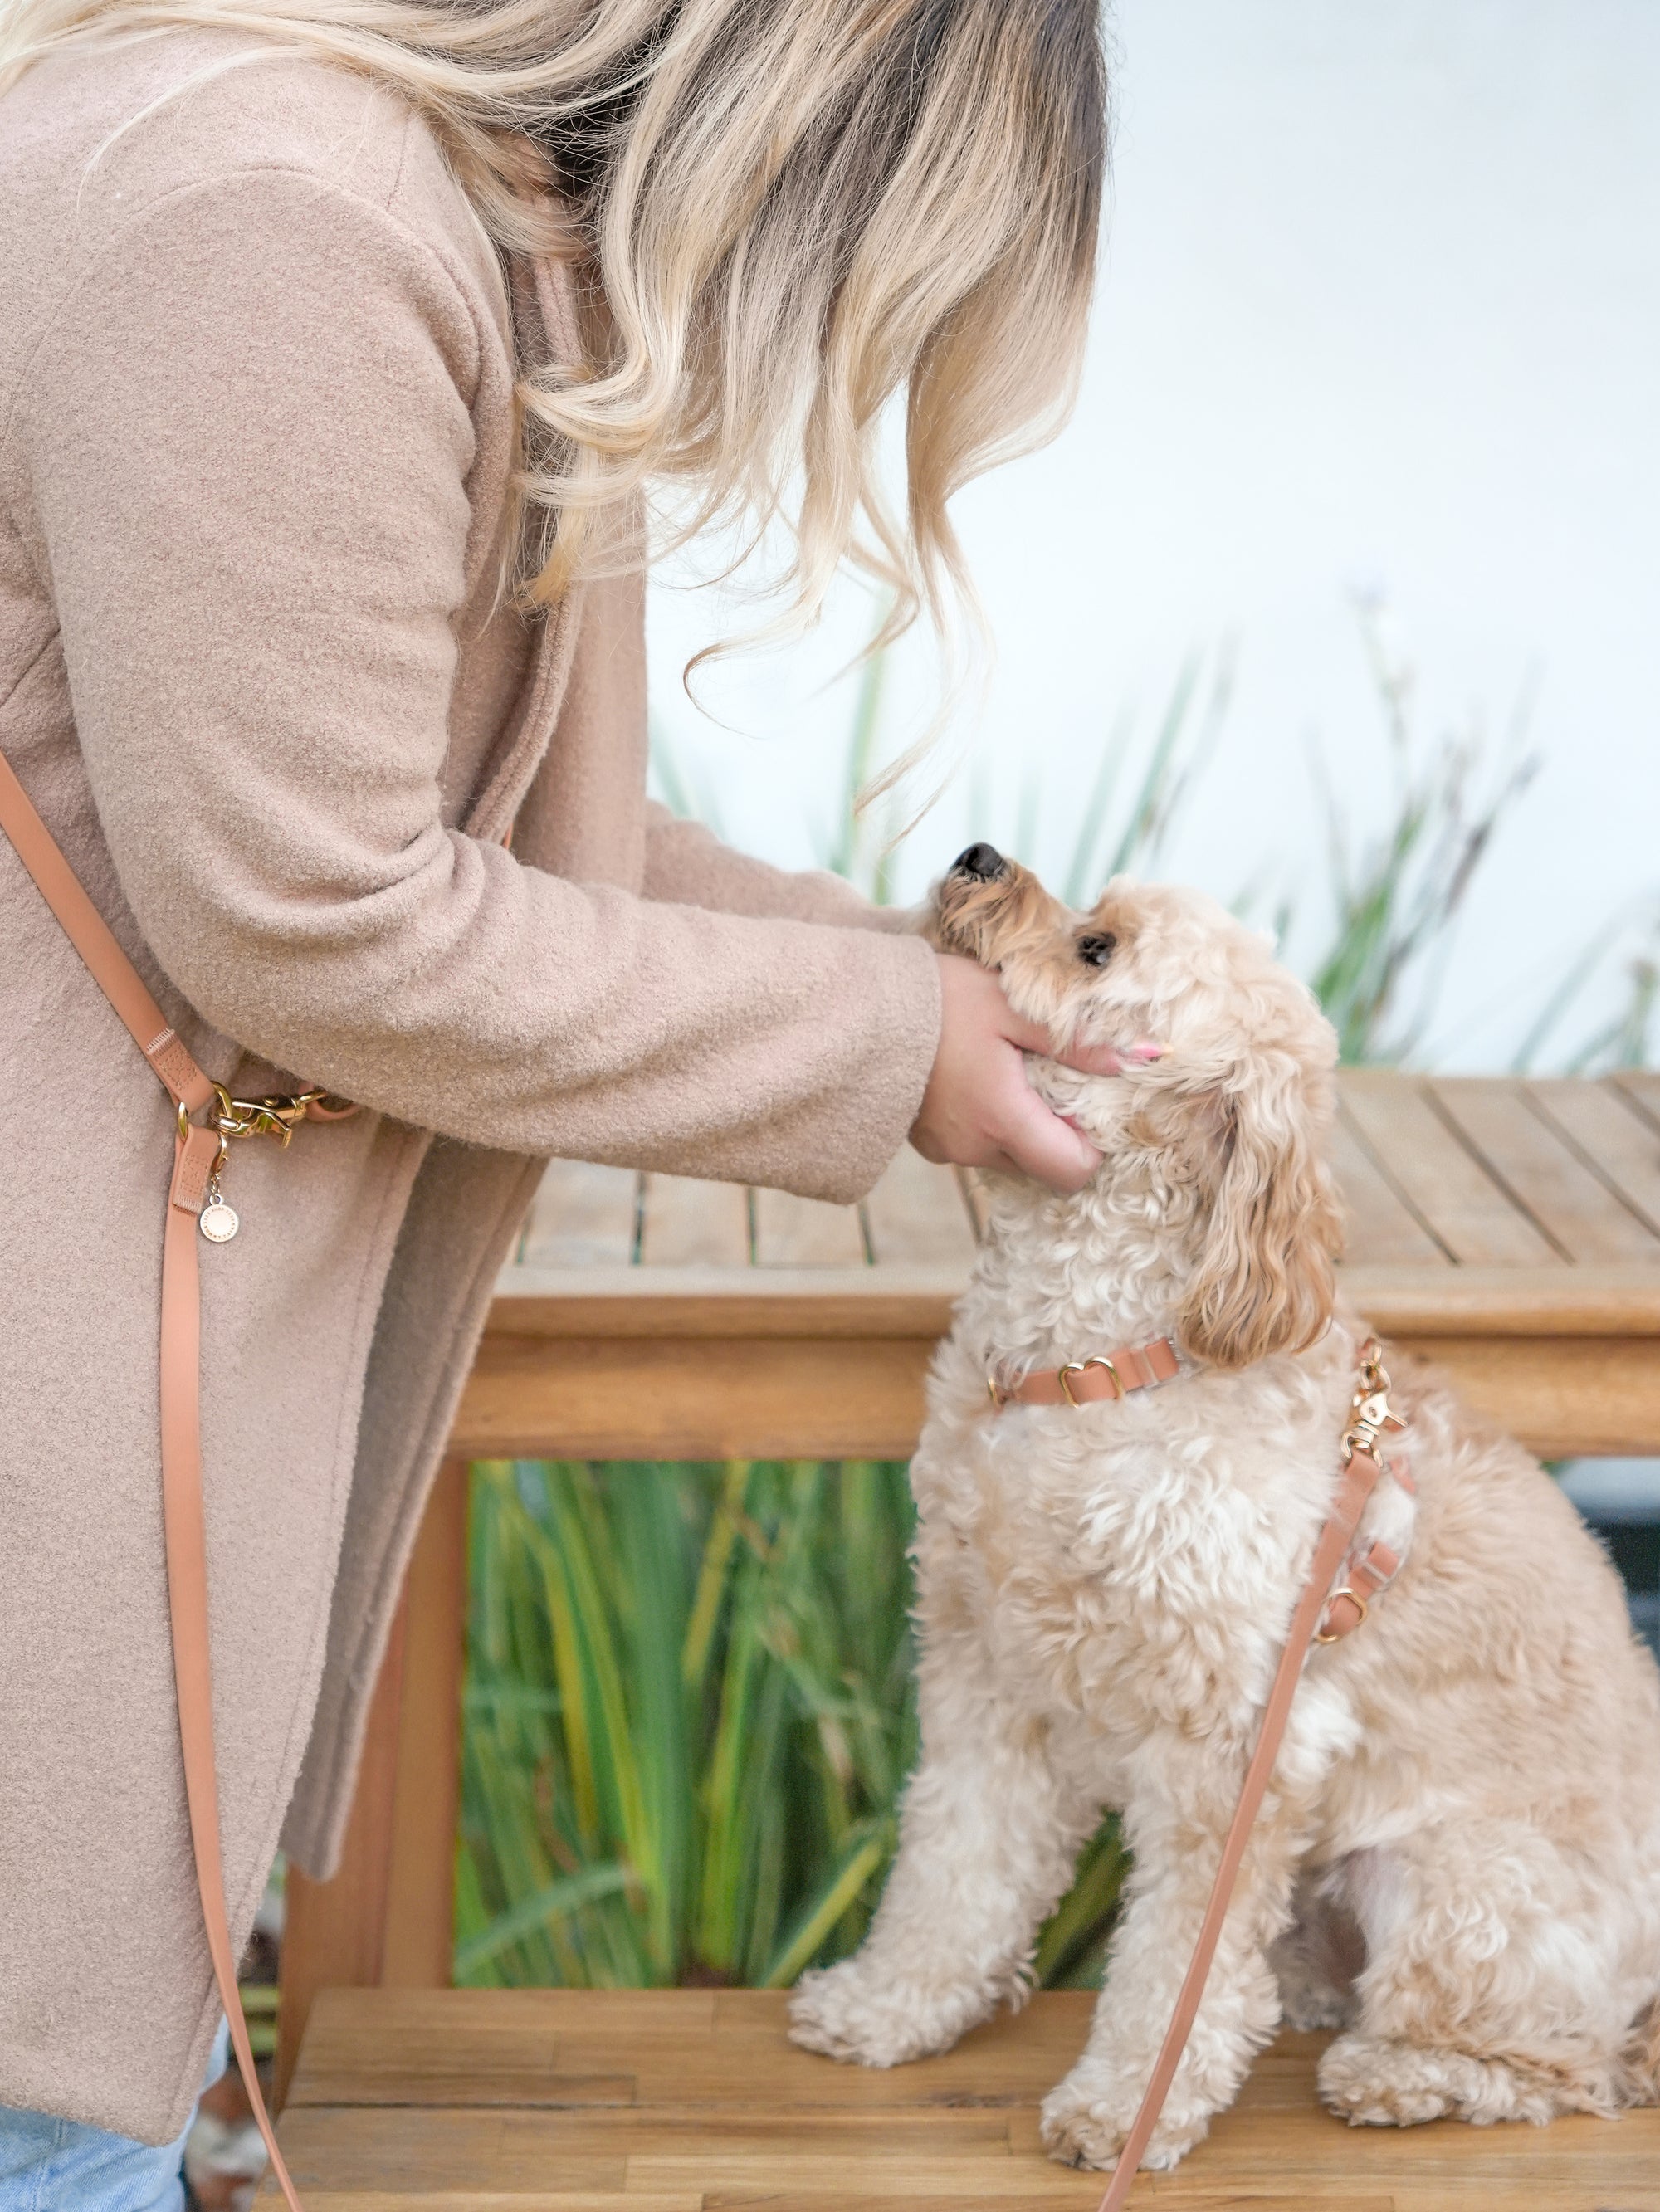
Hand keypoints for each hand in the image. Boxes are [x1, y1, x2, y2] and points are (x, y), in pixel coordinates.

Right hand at [910, 955, 1157, 1193]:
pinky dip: (990, 1122)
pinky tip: (978, 1079)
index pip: (1072, 1171)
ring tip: (1011, 1072)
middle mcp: (976, 1148)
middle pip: (1043, 1166)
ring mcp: (948, 1150)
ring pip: (1009, 1156)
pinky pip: (977, 1145)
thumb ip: (1076, 1039)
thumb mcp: (1013, 1007)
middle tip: (1055, 1081)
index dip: (1093, 1145)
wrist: (858, 1008)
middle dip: (1059, 1134)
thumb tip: (1141, 1058)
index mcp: (1003, 1119)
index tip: (1089, 1104)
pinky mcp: (927, 1143)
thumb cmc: (938, 1000)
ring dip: (1022, 1126)